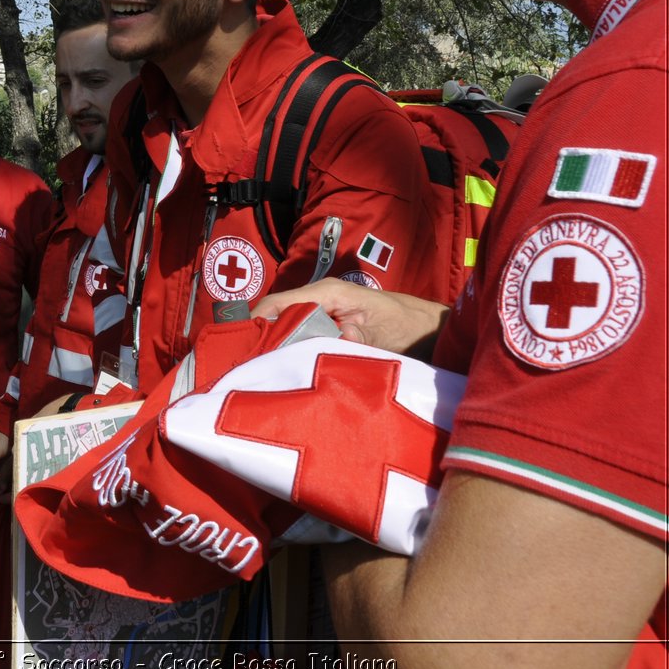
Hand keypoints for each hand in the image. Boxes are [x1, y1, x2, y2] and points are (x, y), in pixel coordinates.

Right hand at [252, 282, 447, 359]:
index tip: (239, 349)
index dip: (255, 323)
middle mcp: (317, 300)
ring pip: (282, 330)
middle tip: (243, 370)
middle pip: (273, 317)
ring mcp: (319, 315)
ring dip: (271, 349)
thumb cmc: (408, 324)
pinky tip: (279, 373)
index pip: (277, 303)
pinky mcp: (324, 329)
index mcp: (327, 293)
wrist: (428, 328)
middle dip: (258, 340)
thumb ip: (360, 336)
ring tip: (255, 375)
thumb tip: (340, 338)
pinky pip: (296, 339)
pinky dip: (286, 354)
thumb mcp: (384, 332)